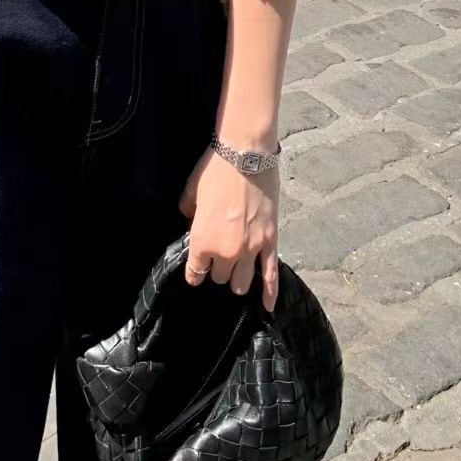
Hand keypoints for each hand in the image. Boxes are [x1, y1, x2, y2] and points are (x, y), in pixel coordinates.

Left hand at [178, 144, 280, 311]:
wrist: (246, 154)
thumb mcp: (191, 191)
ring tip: (237, 271)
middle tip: (218, 256)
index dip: (196, 270)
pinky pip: (271, 275)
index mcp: (202, 240)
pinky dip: (270, 293)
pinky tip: (267, 307)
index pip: (196, 272)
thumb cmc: (215, 169)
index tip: (197, 269)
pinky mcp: (270, 241)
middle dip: (217, 268)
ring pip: (242, 282)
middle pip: (220, 277)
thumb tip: (191, 220)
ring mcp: (251, 249)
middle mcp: (226, 251)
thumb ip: (188, 212)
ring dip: (238, 278)